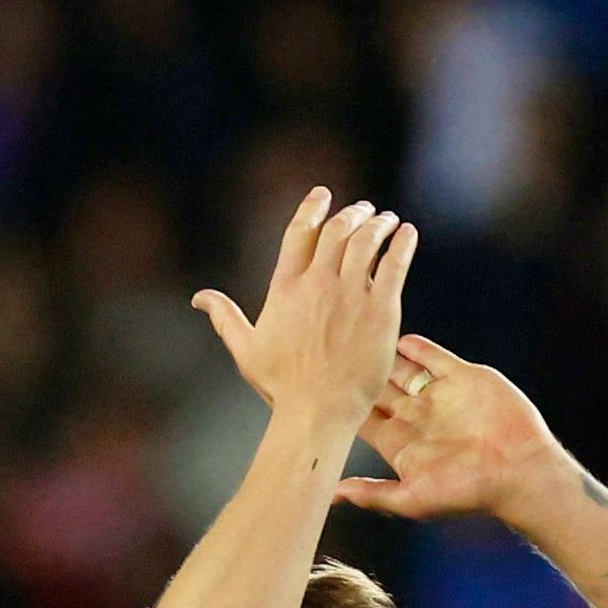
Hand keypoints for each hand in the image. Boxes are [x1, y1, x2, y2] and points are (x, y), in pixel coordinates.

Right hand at [192, 190, 419, 436]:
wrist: (318, 412)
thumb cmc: (282, 387)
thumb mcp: (246, 350)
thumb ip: (225, 317)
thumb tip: (199, 298)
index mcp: (286, 288)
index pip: (300, 232)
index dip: (313, 208)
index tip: (324, 195)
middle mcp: (318, 284)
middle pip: (337, 229)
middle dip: (353, 213)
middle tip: (365, 210)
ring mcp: (350, 295)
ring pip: (367, 240)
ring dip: (379, 223)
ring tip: (389, 221)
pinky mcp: (381, 311)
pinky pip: (395, 264)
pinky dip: (403, 243)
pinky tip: (408, 234)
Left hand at [340, 332, 582, 534]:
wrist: (518, 469)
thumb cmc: (468, 491)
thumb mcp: (412, 499)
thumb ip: (372, 494)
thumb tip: (329, 495)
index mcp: (400, 445)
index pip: (361, 420)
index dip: (340, 405)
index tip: (317, 389)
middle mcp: (416, 418)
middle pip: (375, 390)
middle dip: (355, 375)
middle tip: (330, 353)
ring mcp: (438, 397)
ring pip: (400, 370)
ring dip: (381, 355)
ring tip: (357, 336)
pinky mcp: (462, 378)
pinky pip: (433, 357)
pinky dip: (415, 347)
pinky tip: (398, 336)